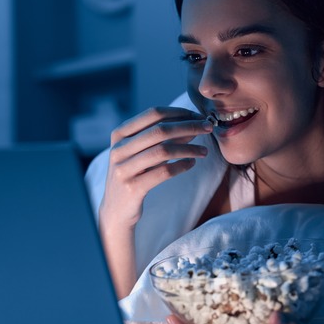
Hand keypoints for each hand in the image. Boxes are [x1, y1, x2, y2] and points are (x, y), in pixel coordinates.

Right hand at [98, 107, 211, 297]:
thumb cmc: (134, 175)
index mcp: (120, 134)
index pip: (153, 114)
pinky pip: (164, 172)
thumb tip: (193, 123)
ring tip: (204, 151)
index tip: (198, 116)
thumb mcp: (140, 153)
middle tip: (208, 127)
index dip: (179, 113)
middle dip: (188, 126)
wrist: (116, 210)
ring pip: (163, 151)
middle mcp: (119, 149)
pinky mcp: (133, 188)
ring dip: (189, 148)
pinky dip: (182, 166)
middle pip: (160, 130)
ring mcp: (124, 169)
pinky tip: (192, 163)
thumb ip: (160, 138)